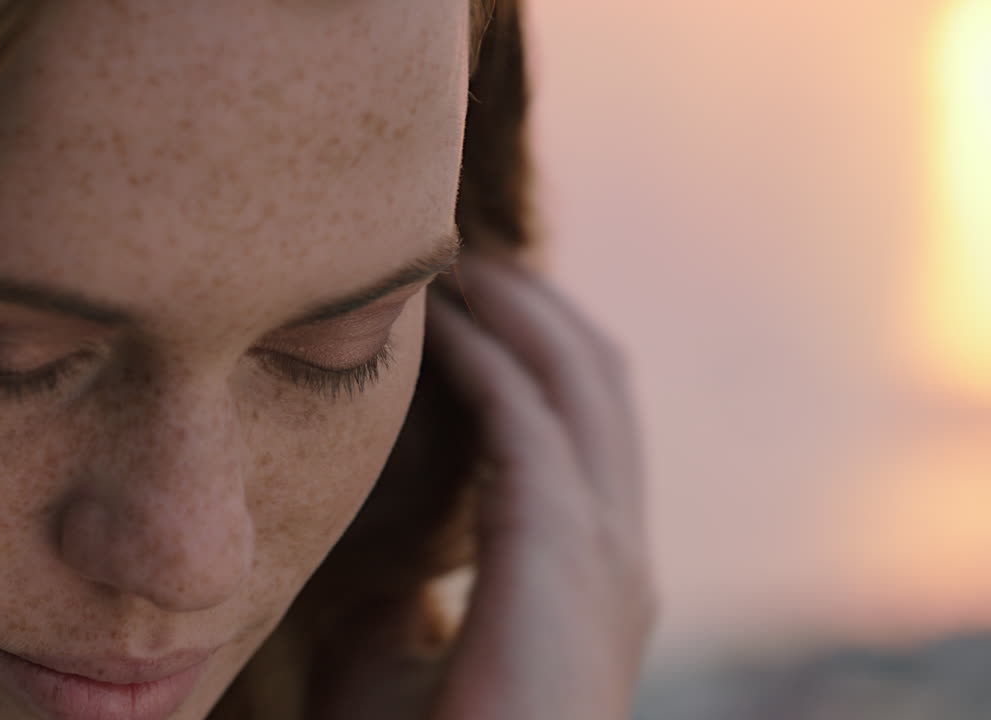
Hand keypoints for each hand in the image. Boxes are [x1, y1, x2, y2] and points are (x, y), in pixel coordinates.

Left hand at [425, 254, 655, 719]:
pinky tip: (441, 325)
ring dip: (523, 311)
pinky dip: (490, 357)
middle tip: (473, 256)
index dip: (542, 354)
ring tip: (461, 262)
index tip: (477, 305)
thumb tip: (372, 565)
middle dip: (543, 307)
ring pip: (581, 379)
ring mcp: (605, 545)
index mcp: (595, 573)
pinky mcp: (564, 549)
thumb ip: (396, 608)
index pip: (586, 428)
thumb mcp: (397, 673)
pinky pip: (529, 419)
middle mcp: (618, 545)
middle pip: (600, 381)